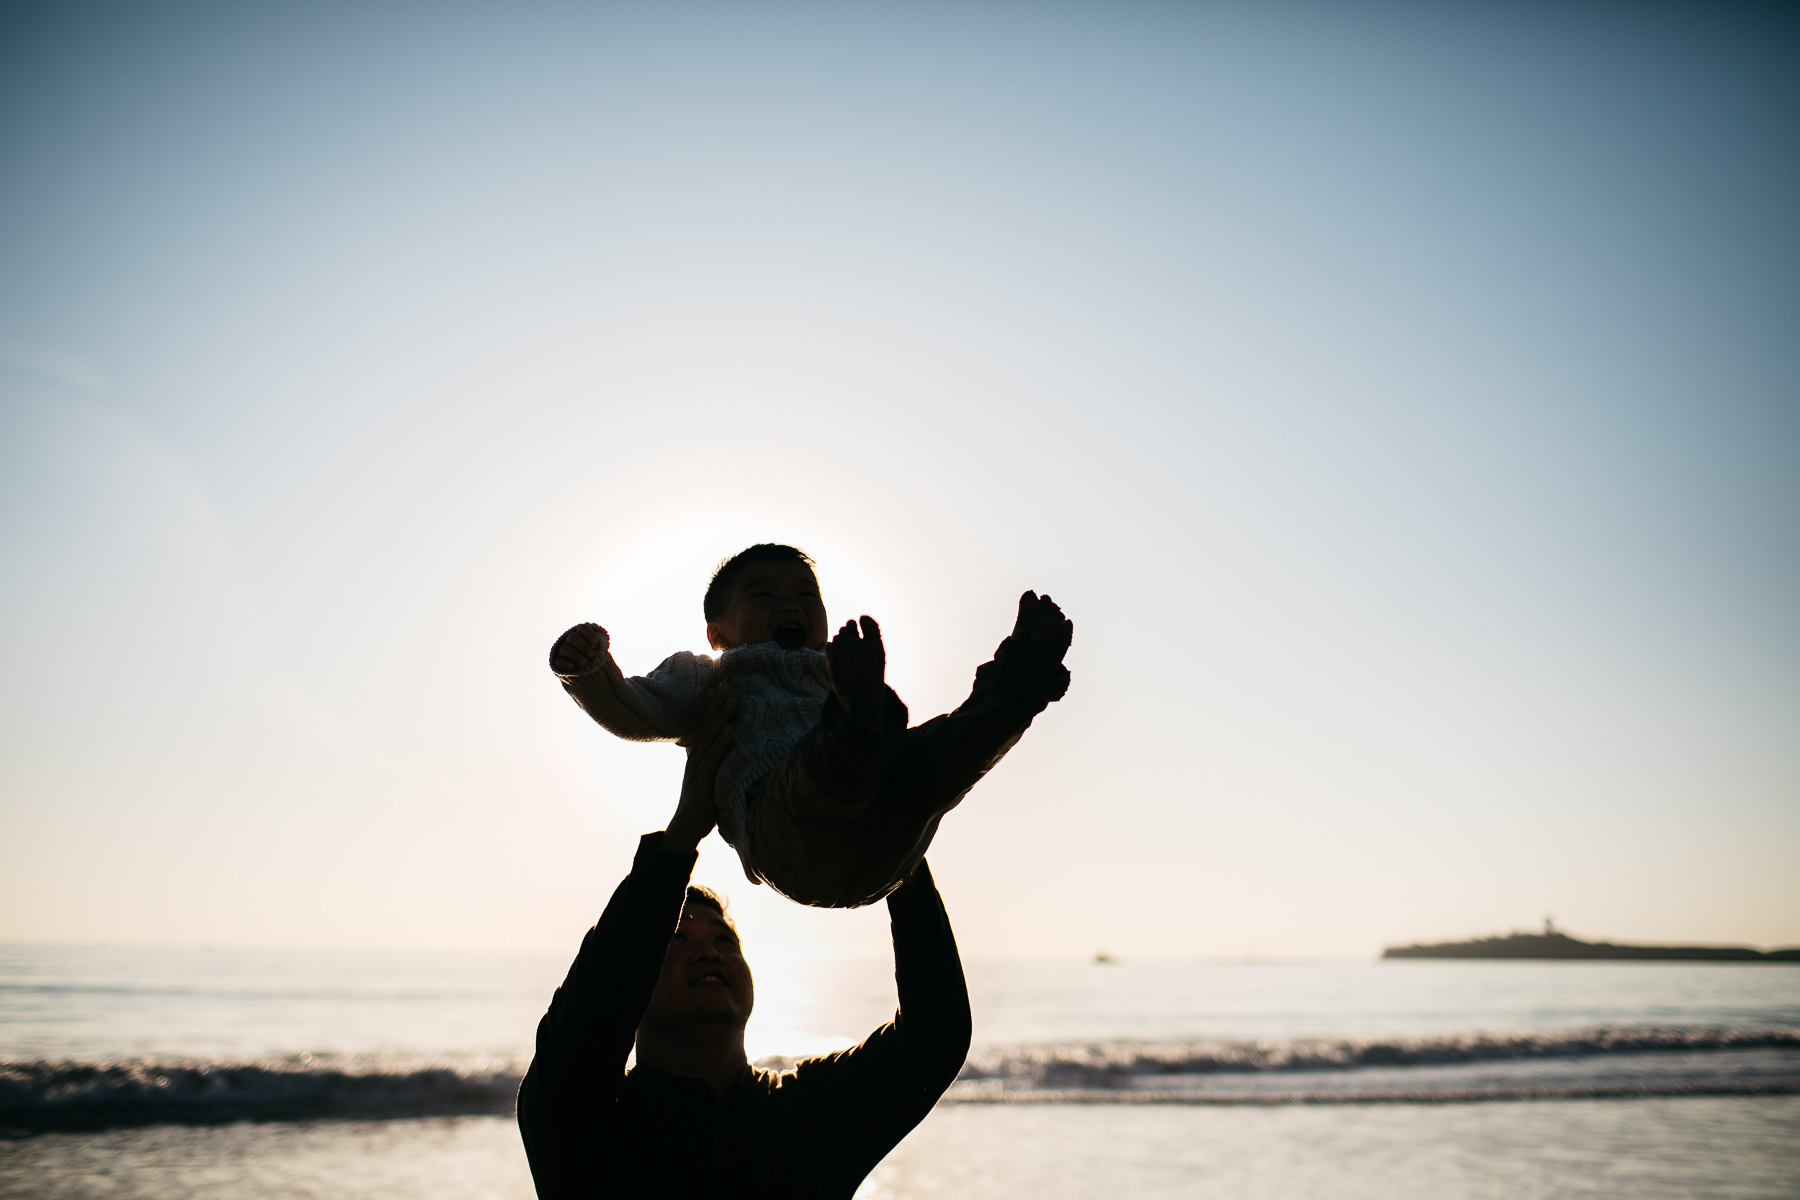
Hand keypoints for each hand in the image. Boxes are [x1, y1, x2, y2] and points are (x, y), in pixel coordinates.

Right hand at [550, 622, 608, 674]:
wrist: (586, 669)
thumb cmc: (592, 656)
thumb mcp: (597, 649)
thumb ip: (597, 645)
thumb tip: (599, 644)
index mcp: (579, 634)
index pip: (582, 628)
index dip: (589, 634)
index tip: (596, 643)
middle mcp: (568, 640)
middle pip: (573, 637)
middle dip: (583, 646)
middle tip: (591, 655)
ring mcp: (561, 650)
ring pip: (565, 649)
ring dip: (576, 656)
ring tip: (585, 663)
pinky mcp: (557, 661)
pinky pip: (558, 661)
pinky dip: (565, 663)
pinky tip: (573, 666)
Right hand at [665, 684, 734, 852]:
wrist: (685, 828)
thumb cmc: (701, 806)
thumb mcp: (710, 780)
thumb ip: (716, 766)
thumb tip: (729, 756)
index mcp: (698, 757)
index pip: (704, 727)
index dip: (710, 708)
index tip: (717, 688)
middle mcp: (696, 758)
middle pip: (706, 725)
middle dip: (716, 704)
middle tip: (726, 684)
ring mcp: (698, 768)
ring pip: (710, 737)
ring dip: (721, 717)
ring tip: (732, 700)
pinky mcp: (702, 780)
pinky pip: (712, 758)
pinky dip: (721, 742)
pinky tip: (730, 730)